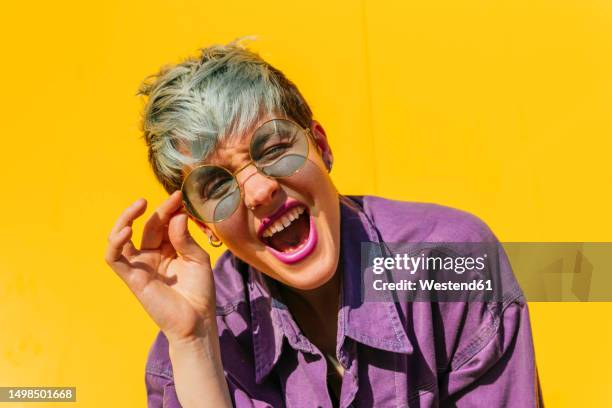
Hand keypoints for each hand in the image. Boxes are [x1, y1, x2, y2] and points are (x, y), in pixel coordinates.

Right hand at [105, 191, 216, 342]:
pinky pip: (114, 258)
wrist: (197, 321)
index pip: (164, 224)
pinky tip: (126, 230)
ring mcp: (140, 266)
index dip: (170, 209)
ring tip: (140, 204)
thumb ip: (184, 238)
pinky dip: (115, 242)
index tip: (181, 196)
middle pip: (149, 226)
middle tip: (173, 198)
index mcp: (169, 250)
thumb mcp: (197, 259)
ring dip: (127, 218)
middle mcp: (152, 256)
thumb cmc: (200, 292)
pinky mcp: (131, 277)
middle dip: (160, 210)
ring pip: (122, 237)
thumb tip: (175, 216)